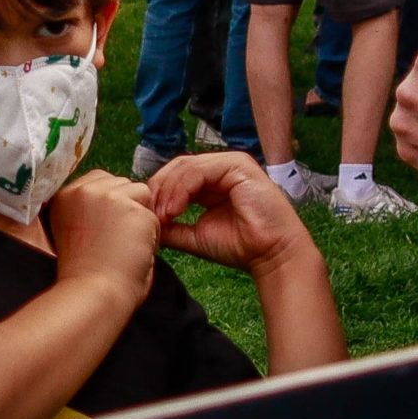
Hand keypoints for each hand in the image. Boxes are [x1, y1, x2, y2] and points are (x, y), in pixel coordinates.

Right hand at [41, 168, 160, 300]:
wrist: (93, 294)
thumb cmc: (85, 274)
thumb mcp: (73, 231)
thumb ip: (87, 210)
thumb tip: (115, 200)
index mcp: (63, 197)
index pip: (99, 180)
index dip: (110, 204)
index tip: (104, 231)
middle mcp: (82, 190)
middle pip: (121, 183)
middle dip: (126, 207)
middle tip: (113, 241)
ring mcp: (107, 196)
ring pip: (141, 194)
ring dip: (140, 218)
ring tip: (125, 246)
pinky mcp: (132, 208)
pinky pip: (155, 216)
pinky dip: (152, 235)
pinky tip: (134, 252)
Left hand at [146, 150, 313, 270]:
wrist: (271, 254)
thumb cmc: (241, 246)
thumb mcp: (195, 236)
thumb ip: (171, 227)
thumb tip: (145, 223)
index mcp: (211, 182)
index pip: (175, 177)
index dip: (157, 194)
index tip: (145, 218)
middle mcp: (220, 169)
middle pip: (177, 167)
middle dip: (158, 189)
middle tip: (148, 213)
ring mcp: (230, 164)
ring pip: (185, 167)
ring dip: (168, 191)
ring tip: (162, 215)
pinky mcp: (238, 165)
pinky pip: (200, 170)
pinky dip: (182, 188)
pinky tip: (175, 209)